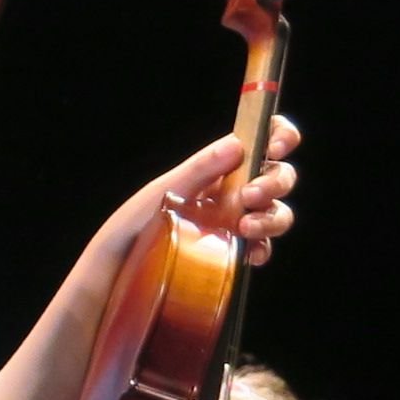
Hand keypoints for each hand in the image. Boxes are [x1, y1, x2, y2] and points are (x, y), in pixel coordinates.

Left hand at [98, 121, 301, 270]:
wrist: (119, 264)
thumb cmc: (135, 220)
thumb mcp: (165, 189)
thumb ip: (200, 168)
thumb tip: (237, 145)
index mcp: (218, 165)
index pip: (261, 139)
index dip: (280, 135)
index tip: (276, 148)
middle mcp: (232, 188)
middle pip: (278, 176)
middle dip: (275, 183)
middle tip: (249, 196)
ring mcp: (236, 218)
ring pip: (277, 211)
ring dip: (272, 217)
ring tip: (246, 228)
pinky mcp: (233, 249)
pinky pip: (262, 246)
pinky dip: (262, 249)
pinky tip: (250, 255)